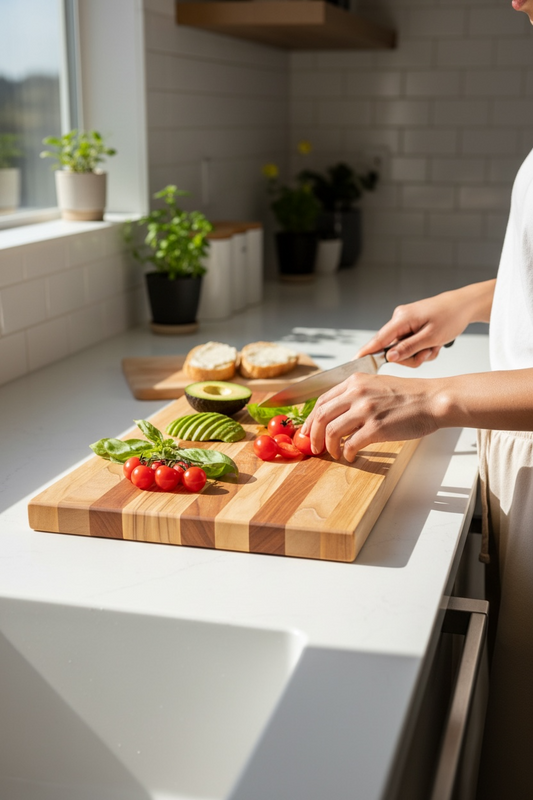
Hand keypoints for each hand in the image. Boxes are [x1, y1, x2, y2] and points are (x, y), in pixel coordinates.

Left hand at [301, 373, 441, 460]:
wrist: (433, 400)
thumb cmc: (410, 395)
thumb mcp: (377, 384)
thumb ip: (356, 394)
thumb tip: (337, 413)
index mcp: (355, 381)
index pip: (321, 400)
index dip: (311, 419)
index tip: (308, 431)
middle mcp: (357, 393)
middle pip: (320, 416)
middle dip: (312, 435)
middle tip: (313, 447)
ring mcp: (365, 410)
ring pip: (331, 431)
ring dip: (329, 446)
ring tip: (334, 454)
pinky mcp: (376, 427)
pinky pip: (350, 444)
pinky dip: (347, 453)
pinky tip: (351, 456)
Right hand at [356, 285, 489, 366]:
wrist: (464, 305)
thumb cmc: (451, 317)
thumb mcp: (431, 337)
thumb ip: (408, 348)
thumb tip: (389, 357)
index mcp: (401, 319)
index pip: (378, 340)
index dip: (366, 353)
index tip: (354, 362)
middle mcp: (400, 319)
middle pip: (393, 349)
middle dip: (411, 356)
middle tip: (428, 352)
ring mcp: (405, 322)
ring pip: (404, 349)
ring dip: (420, 353)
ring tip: (434, 346)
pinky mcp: (412, 325)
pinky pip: (411, 344)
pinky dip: (423, 348)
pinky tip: (434, 343)